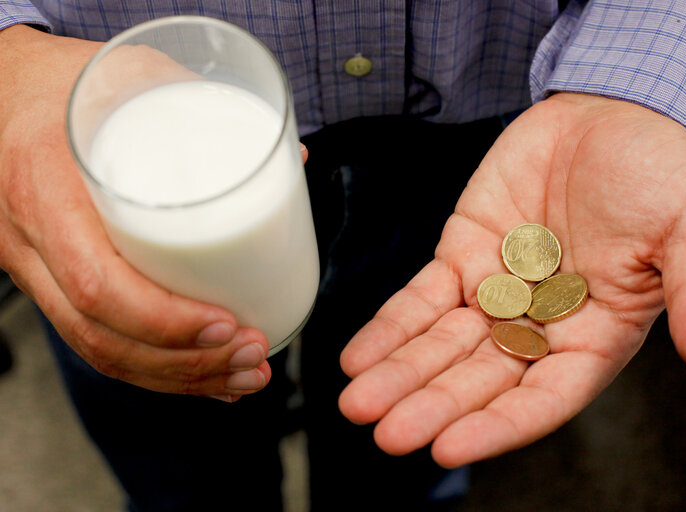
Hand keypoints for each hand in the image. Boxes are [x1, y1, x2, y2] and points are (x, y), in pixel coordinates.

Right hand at [0, 25, 277, 398]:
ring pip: (98, 349)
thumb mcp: (132, 75)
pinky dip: (153, 367)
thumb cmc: (69, 82)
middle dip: (186, 362)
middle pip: (102, 334)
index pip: (96, 282)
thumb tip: (295, 157)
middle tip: (253, 358)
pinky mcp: (50, 278)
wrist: (1, 92)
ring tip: (243, 377)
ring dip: (177, 377)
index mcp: (49, 186)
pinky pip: (95, 338)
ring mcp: (35, 266)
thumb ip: (208, 111)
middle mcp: (32, 238)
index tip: (228, 324)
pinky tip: (201, 375)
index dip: (164, 320)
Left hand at [338, 92, 685, 465]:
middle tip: (389, 433)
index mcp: (593, 335)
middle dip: (432, 406)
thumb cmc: (657, 173)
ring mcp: (495, 293)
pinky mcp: (462, 255)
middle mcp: (539, 324)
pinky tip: (359, 356)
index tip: (450, 446)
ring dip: (399, 375)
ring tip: (358, 404)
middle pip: (479, 378)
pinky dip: (389, 327)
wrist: (605, 114)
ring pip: (440, 345)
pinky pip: (420, 298)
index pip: (543, 395)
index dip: (499, 424)